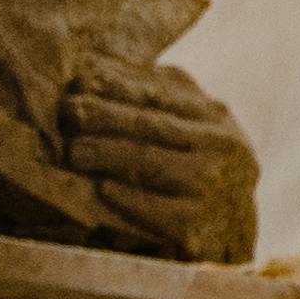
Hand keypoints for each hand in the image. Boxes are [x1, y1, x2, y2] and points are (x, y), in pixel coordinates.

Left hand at [67, 59, 260, 261]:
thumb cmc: (199, 168)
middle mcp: (223, 150)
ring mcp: (214, 189)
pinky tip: (101, 188)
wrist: (230, 234)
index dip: (121, 85)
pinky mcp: (197, 226)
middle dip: (108, 117)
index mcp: (216, 119)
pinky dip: (127, 198)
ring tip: (74, 150)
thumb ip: (162, 94)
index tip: (82, 79)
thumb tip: (101, 64)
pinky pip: (156, 209)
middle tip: (69, 112)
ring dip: (109, 154)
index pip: (163, 96)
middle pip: (155, 127)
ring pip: (152, 164)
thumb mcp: (194, 125)